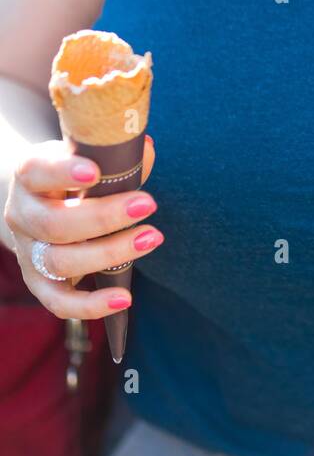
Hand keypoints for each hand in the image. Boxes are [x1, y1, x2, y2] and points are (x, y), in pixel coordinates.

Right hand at [3, 134, 159, 320]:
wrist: (38, 201)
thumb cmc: (71, 174)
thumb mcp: (85, 156)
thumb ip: (115, 156)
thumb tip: (147, 151)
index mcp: (29, 174)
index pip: (37, 171)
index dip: (63, 172)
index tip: (96, 171)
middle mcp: (21, 213)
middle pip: (53, 223)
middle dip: (104, 217)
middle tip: (148, 204)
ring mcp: (27, 250)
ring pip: (58, 261)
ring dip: (109, 253)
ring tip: (151, 238)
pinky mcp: (38, 281)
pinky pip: (59, 301)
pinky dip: (90, 304)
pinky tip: (124, 298)